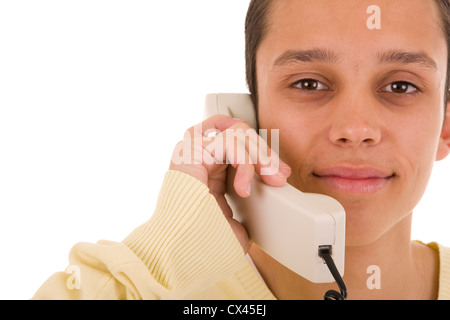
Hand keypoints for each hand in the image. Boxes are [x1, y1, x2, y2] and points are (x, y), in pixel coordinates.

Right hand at [169, 114, 290, 251]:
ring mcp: (193, 150)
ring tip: (267, 181)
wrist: (186, 248)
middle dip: (266, 152)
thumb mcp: (236, 212)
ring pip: (237, 130)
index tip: (281, 175)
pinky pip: (229, 143)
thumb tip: (272, 185)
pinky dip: (244, 163)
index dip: (263, 152)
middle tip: (279, 177)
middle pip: (239, 129)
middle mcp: (200, 154)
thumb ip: (248, 193)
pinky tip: (243, 189)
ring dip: (259, 155)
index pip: (238, 140)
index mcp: (209, 166)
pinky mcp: (190, 151)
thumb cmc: (206, 237)